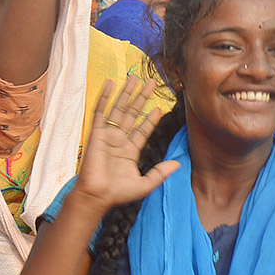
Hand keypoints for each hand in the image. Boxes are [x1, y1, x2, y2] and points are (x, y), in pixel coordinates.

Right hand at [70, 77, 179, 215]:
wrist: (98, 196)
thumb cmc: (118, 193)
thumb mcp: (146, 184)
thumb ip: (161, 173)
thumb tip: (178, 164)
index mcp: (130, 151)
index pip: (142, 130)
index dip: (151, 119)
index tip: (160, 108)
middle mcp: (119, 140)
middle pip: (132, 113)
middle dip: (142, 98)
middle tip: (151, 83)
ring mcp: (107, 135)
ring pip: (119, 109)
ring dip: (127, 93)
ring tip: (135, 78)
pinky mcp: (96, 133)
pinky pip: (101, 111)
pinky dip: (105, 97)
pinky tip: (111, 83)